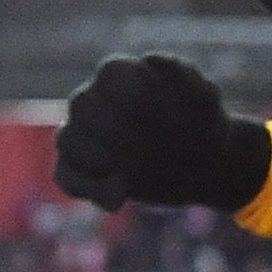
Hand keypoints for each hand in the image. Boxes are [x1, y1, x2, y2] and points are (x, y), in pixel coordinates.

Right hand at [52, 55, 271, 211]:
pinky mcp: (85, 169)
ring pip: (67, 140)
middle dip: (111, 126)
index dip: (134, 91)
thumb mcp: (205, 105)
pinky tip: (117, 200)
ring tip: (125, 176)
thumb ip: (187, 93)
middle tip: (143, 147)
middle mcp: (98, 101)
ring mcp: (87, 135)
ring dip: (93, 159)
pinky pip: (66, 176)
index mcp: (126, 74)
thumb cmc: (201, 124)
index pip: (112, 72)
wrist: (202, 161)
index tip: (163, 113)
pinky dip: (88, 188)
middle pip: (81, 104)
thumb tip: (158, 102)